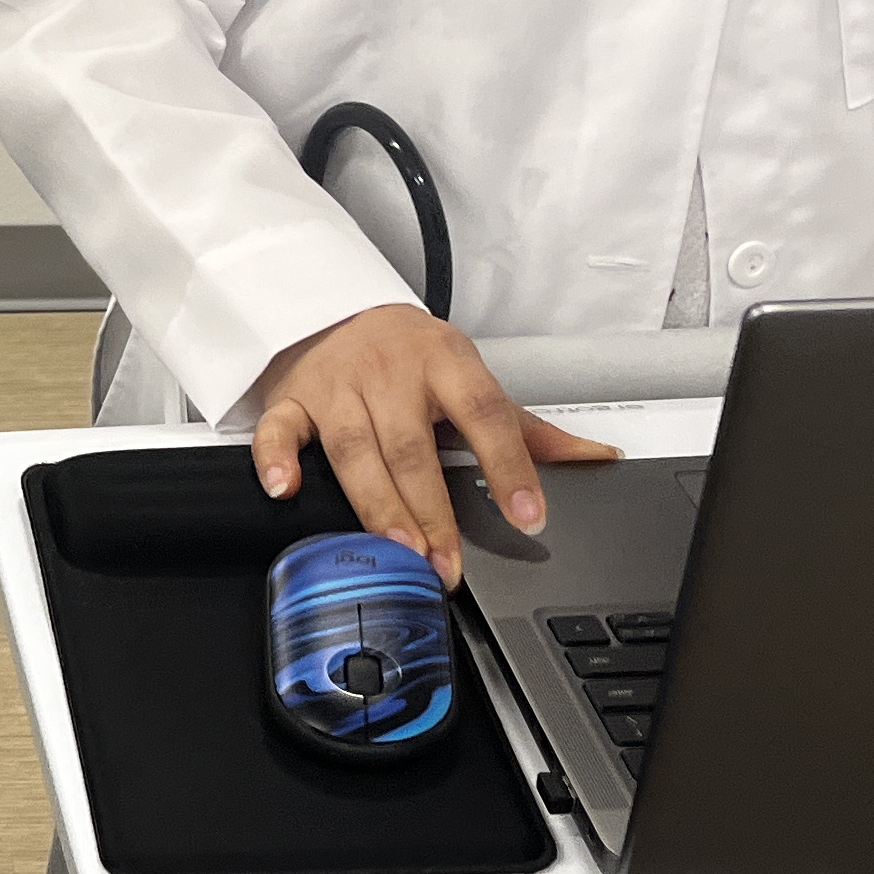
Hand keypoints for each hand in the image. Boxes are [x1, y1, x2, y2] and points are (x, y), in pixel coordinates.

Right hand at [250, 305, 623, 585]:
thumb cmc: (412, 356)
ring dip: (376, 502)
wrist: (338, 309)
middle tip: (446, 564)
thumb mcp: (470, 379)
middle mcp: (389, 372)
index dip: (508, 464)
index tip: (529, 514)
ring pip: (353, 447)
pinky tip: (286, 489)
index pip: (484, 412)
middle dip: (430, 509)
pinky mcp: (292, 398)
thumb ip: (529, 429)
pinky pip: (280, 429)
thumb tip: (596, 458)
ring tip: (399, 551)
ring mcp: (337, 386)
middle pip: (411, 445)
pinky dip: (277, 458)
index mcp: (444, 362)